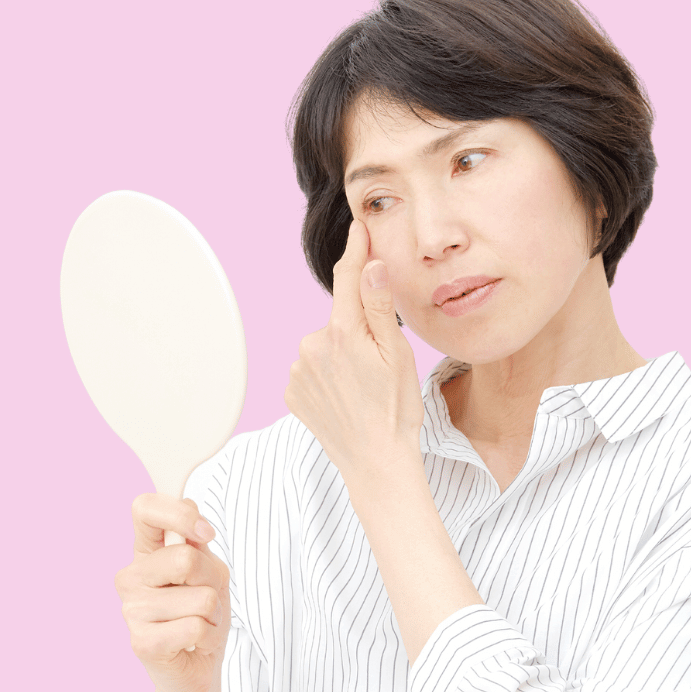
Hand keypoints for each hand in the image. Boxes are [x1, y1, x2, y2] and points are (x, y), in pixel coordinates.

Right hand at [114, 494, 230, 691]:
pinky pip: (196, 626)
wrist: (200, 667)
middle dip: (213, 581)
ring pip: (200, 597)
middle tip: (207, 600)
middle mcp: (130, 577)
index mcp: (146, 551)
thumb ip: (199, 545)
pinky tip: (195, 644)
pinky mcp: (140, 642)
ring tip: (200, 624)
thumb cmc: (204, 612)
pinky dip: (209, 636)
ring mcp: (131, 610)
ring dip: (214, 614)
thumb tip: (196, 529)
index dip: (180, 514)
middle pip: (186, 558)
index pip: (144, 508)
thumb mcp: (210, 570)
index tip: (206, 535)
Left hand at [285, 219, 423, 478]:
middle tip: (381, 361)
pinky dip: (328, 375)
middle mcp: (312, 346)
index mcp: (343, 332)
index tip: (359, 228)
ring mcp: (298, 370)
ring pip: (325, 345)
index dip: (356, 250)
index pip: (348, 278)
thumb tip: (371, 266)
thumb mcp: (398, 355)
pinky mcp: (292, 392)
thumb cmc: (395, 411)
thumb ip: (381, 307)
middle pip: (339, 317)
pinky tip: (346, 397)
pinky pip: (312, 369)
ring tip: (364, 386)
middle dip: (358, 327)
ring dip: (342, 354)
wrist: (376, 464)